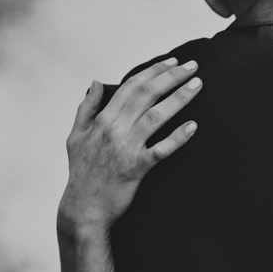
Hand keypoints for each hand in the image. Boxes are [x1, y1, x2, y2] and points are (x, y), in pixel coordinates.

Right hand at [57, 57, 201, 235]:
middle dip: (172, 77)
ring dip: (179, 98)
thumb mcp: (75, 136)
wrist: (83, 208)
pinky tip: (193, 127)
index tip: (172, 62)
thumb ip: (86, 108)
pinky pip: (161, 150)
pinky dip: (178, 138)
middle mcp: (114, 129)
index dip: (153, 71)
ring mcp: (126, 148)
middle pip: (147, 94)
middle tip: (193, 67)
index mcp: (103, 119)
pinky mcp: (137, 168)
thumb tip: (95, 83)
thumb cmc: (81, 172)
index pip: (131, 85)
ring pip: (156, 116)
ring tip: (197, 86)